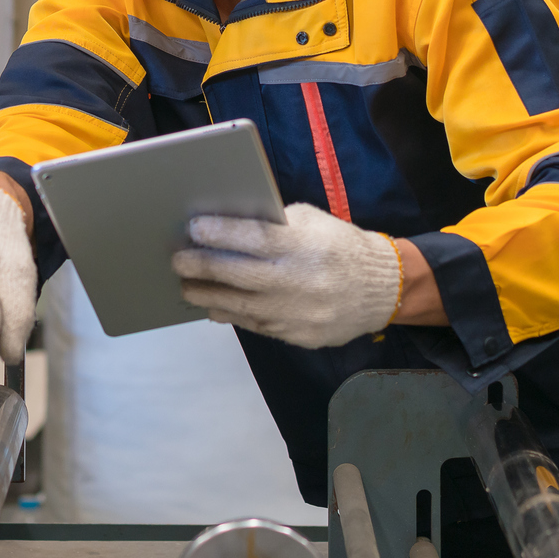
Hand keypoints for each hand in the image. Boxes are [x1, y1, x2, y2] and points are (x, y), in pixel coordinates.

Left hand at [172, 203, 403, 348]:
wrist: (380, 290)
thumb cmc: (338, 246)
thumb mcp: (313, 222)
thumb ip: (275, 224)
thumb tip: (227, 225)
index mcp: (305, 245)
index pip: (255, 237)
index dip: (221, 233)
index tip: (194, 229)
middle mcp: (299, 280)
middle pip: (239, 274)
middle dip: (202, 266)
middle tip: (178, 259)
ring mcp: (297, 312)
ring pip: (240, 305)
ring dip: (207, 294)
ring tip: (186, 286)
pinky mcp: (297, 335)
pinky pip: (254, 324)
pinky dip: (229, 314)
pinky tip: (213, 306)